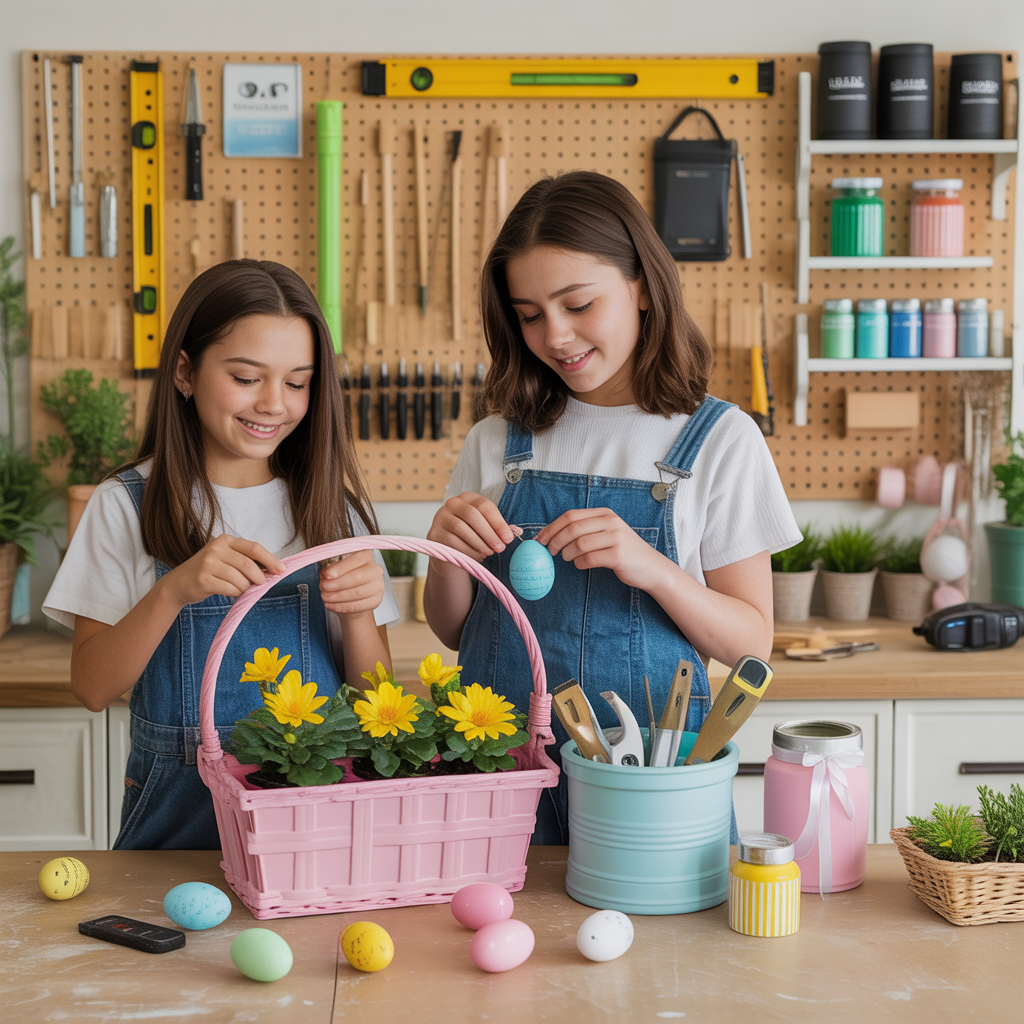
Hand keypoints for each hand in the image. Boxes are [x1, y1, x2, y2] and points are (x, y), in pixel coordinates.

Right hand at [163, 535, 284, 606]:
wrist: (179, 583)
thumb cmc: (209, 571)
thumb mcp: (226, 559)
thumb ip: (246, 560)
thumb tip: (273, 569)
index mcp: (225, 540)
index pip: (254, 548)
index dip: (270, 559)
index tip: (281, 570)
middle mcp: (216, 548)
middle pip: (249, 565)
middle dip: (259, 578)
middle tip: (260, 585)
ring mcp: (208, 563)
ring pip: (240, 579)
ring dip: (246, 588)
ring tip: (242, 590)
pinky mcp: (203, 579)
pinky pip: (230, 589)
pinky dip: (237, 594)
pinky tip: (233, 593)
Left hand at [319, 548, 384, 616]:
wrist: (351, 597)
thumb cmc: (341, 577)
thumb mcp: (334, 568)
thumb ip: (330, 567)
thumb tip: (324, 573)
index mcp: (366, 556)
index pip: (357, 557)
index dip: (341, 566)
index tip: (326, 574)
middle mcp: (376, 569)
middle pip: (358, 576)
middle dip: (337, 583)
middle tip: (323, 587)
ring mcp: (378, 585)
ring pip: (358, 592)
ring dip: (337, 596)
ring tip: (324, 597)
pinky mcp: (377, 600)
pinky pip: (359, 605)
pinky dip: (342, 607)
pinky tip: (330, 605)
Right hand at [427, 492, 518, 561]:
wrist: (450, 551)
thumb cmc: (471, 537)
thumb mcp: (485, 528)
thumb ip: (497, 528)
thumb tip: (514, 533)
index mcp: (468, 498)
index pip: (484, 506)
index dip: (498, 523)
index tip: (508, 538)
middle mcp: (452, 504)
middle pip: (472, 515)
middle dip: (489, 533)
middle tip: (500, 548)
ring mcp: (441, 518)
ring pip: (462, 528)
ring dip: (479, 543)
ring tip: (489, 553)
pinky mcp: (434, 534)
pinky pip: (453, 542)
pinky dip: (468, 551)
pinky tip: (477, 556)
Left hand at [535, 508, 662, 589]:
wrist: (651, 567)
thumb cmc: (623, 552)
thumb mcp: (607, 533)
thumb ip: (585, 530)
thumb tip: (552, 536)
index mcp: (604, 514)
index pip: (571, 515)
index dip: (551, 527)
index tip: (539, 539)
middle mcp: (610, 522)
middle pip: (572, 528)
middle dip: (555, 540)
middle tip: (549, 552)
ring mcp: (616, 538)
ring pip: (579, 543)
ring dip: (567, 553)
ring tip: (567, 559)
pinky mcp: (618, 555)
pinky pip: (589, 558)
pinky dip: (579, 563)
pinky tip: (581, 565)